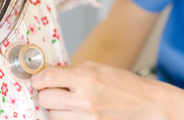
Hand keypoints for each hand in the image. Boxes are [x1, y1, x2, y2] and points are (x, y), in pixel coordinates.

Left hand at [32, 62, 166, 119]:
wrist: (144, 103)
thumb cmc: (124, 84)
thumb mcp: (98, 68)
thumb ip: (71, 70)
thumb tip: (47, 71)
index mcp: (87, 78)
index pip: (48, 78)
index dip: (38, 77)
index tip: (38, 78)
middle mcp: (84, 100)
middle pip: (45, 99)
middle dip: (46, 92)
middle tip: (54, 89)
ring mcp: (86, 118)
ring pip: (51, 115)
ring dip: (55, 107)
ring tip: (69, 100)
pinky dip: (65, 117)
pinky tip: (74, 110)